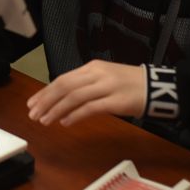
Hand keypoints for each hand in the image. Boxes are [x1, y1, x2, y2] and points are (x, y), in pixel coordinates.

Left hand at [26, 61, 145, 126]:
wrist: (158, 86)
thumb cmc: (129, 85)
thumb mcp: (105, 79)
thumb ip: (85, 86)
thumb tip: (62, 101)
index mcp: (92, 68)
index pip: (62, 79)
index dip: (45, 92)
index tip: (32, 103)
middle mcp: (97, 74)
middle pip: (64, 86)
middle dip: (46, 100)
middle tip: (33, 113)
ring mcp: (107, 87)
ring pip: (74, 96)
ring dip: (56, 109)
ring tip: (44, 120)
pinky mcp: (116, 101)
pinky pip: (90, 107)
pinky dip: (75, 115)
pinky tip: (65, 122)